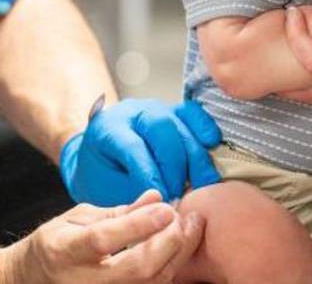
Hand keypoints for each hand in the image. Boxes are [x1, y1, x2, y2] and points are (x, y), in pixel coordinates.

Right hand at [16, 190, 203, 283]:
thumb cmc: (58, 244)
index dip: (138, 225)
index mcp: (65, 250)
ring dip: (178, 254)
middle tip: (187, 217)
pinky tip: (180, 248)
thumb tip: (156, 197)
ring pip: (152, 283)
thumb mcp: (78, 218)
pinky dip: (172, 268)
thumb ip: (119, 211)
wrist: (37, 279)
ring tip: (191, 228)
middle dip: (170, 242)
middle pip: (138, 269)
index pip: (105, 240)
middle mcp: (84, 281)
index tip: (166, 208)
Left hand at [59, 100, 221, 205]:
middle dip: (174, 166)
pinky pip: (193, 113)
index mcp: (107, 128)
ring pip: (181, 124)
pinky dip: (204, 127)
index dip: (150, 174)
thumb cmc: (103, 175)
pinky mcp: (173, 110)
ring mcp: (155, 108)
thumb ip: (130, 192)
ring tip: (200, 185)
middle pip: (161, 129)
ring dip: (194, 157)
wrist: (101, 154)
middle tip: (178, 195)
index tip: (161, 198)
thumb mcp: (105, 186)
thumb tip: (160, 203)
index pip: (133, 147)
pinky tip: (211, 145)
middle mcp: (132, 112)